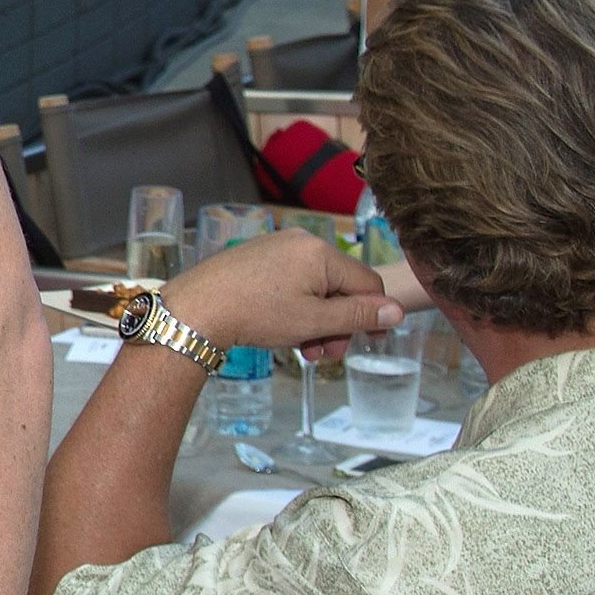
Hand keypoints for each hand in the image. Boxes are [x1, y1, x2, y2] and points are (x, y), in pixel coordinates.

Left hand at [162, 230, 401, 354]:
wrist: (197, 308)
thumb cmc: (255, 313)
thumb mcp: (315, 321)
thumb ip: (358, 315)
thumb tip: (397, 311)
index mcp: (321, 252)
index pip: (369, 283)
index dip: (373, 315)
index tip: (367, 342)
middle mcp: (301, 242)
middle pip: (341, 286)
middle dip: (338, 324)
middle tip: (323, 353)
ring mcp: (277, 247)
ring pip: (316, 288)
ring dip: (318, 322)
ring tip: (303, 349)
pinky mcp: (259, 258)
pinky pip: (293, 282)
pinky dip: (296, 308)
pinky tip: (285, 331)